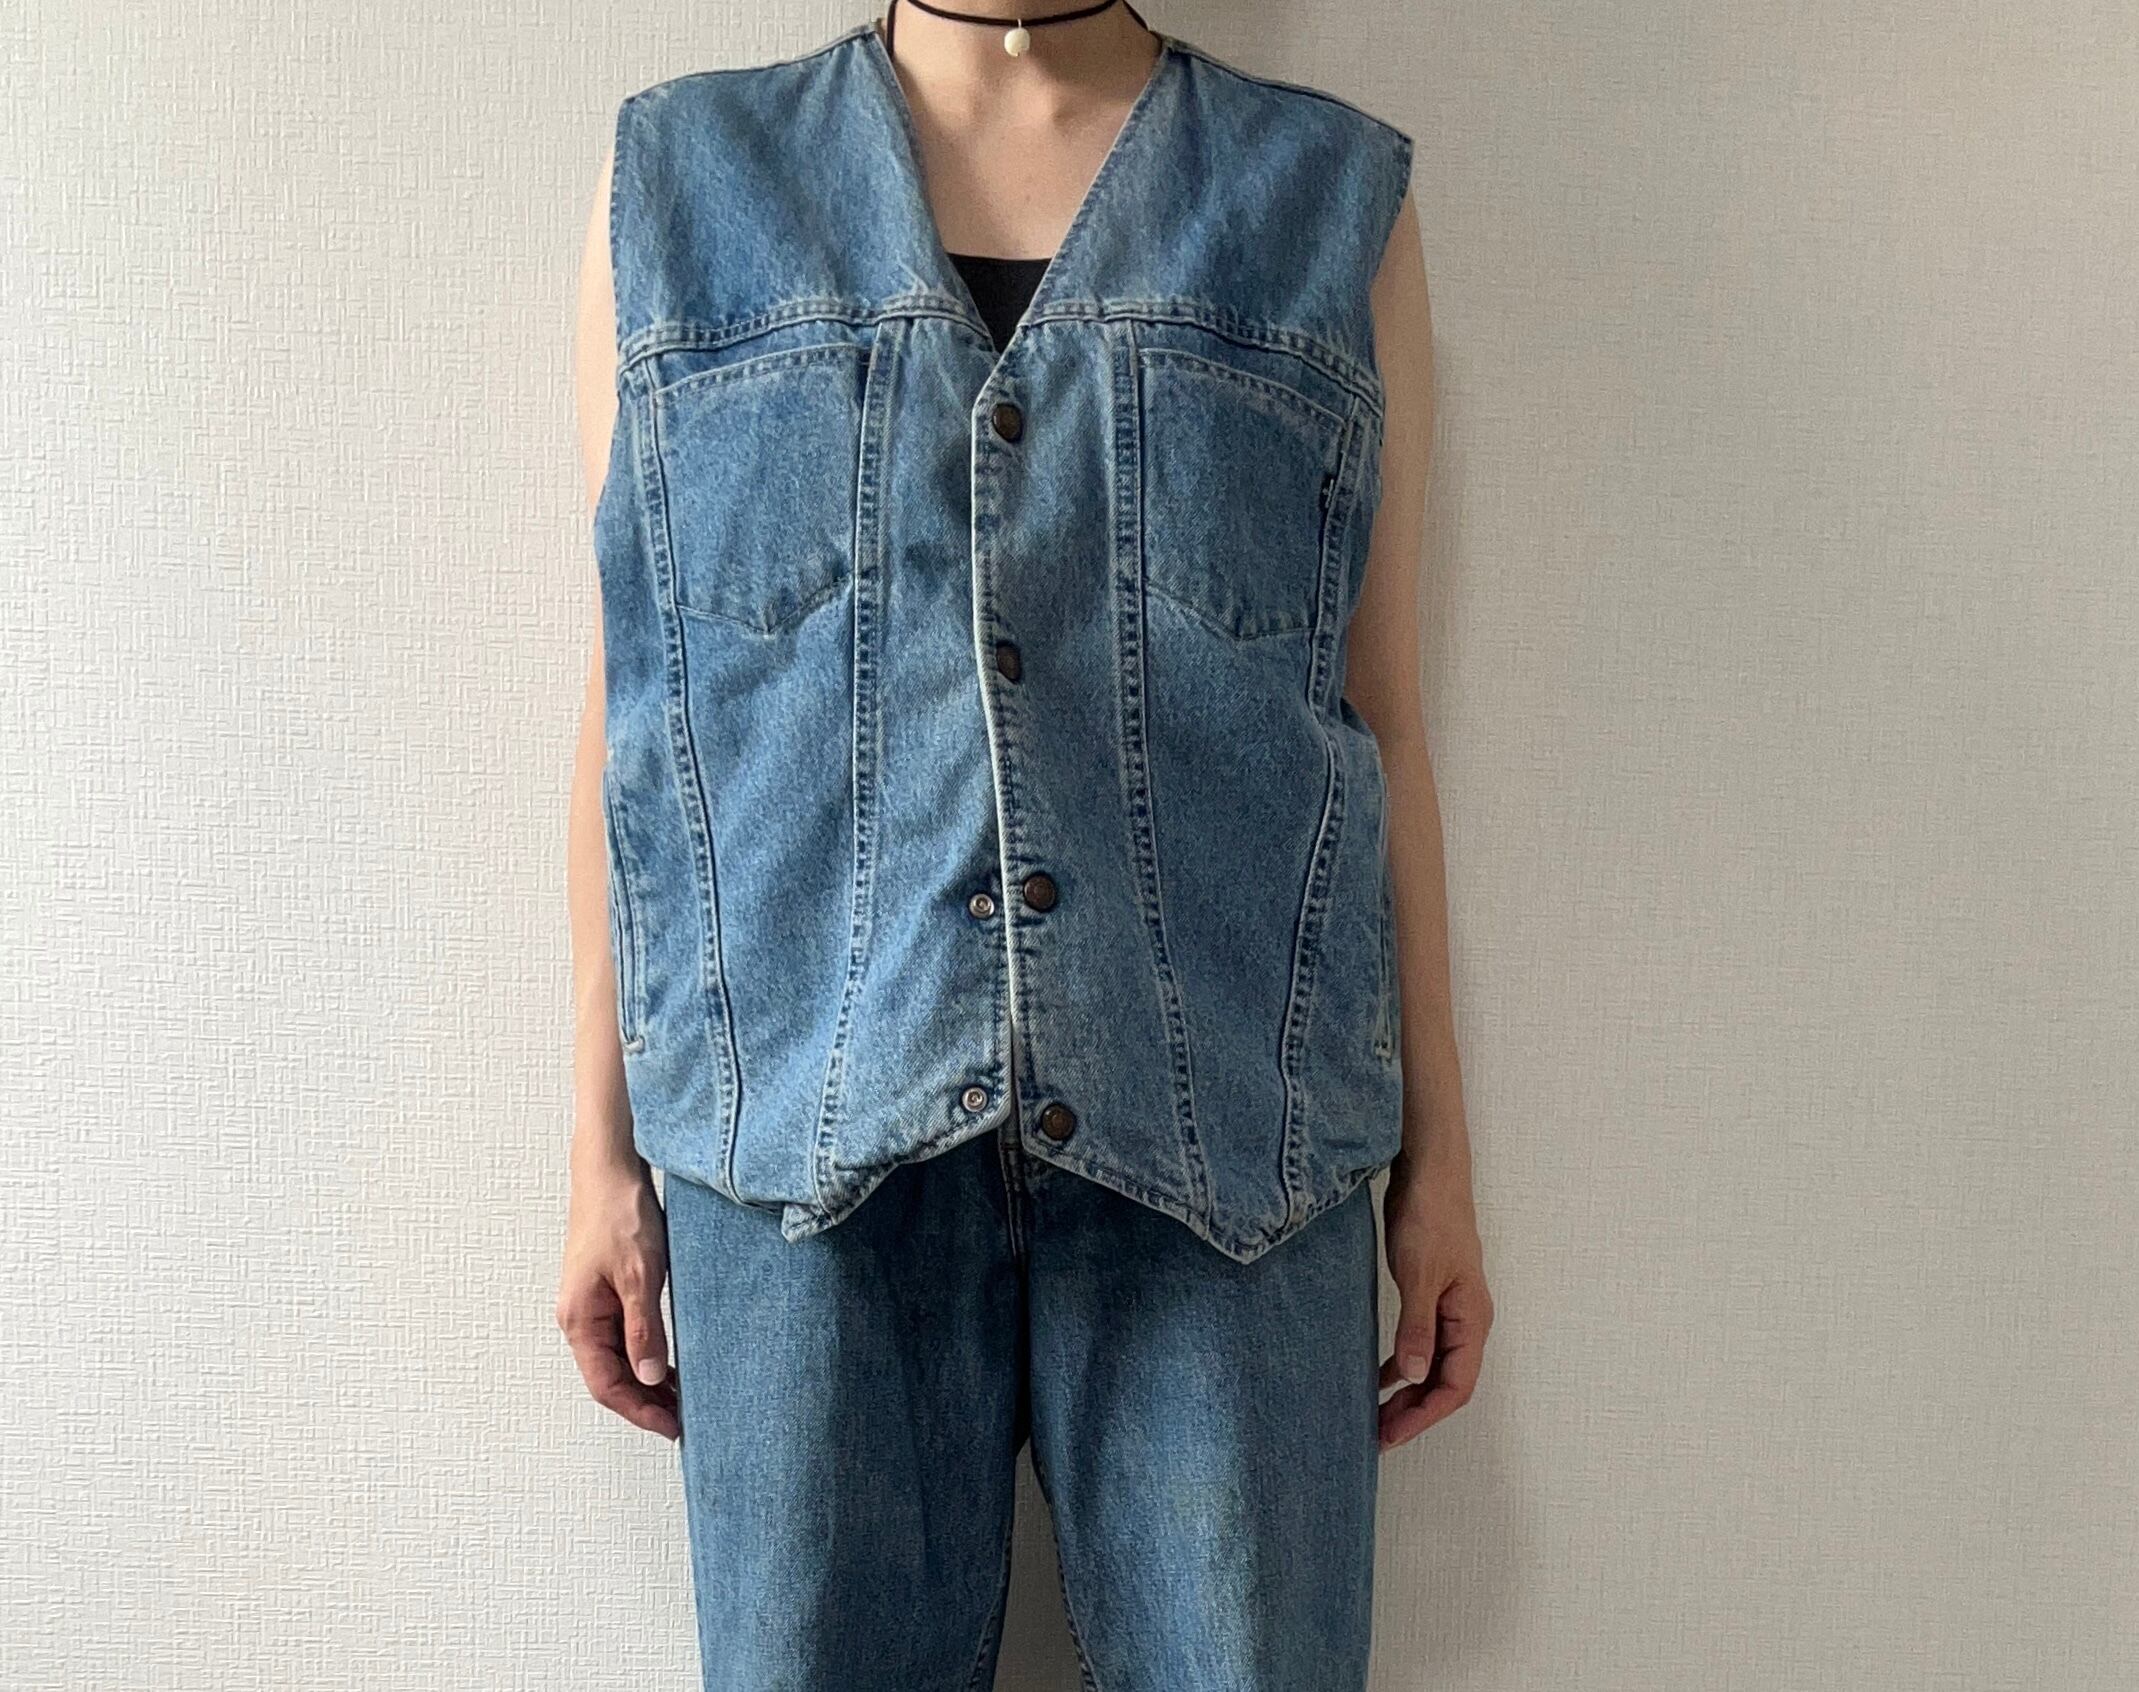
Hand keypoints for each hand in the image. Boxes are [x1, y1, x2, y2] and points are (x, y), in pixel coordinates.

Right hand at [556, 1153, 679, 1440]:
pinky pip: (625, 1336)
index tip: (671, 1427)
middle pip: (611, 1377)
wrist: (610, 1171)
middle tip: (683, 1420)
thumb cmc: (619, 1215)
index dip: (638, 1412)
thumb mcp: (639, 1275)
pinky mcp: (608, 1293)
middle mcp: (580, 1318)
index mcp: (579, 1319)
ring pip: (619, 1359)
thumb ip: (643, 1328)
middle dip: (645, 1403)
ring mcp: (593, 1306)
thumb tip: (648, 1379)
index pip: (606, 1385)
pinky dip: (647, 1354)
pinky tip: (670, 1362)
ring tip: (682, 1398)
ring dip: (647, 1381)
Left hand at [1378, 1150, 1491, 1450]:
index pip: (1455, 1387)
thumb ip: (1417, 1328)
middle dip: (1414, 1413)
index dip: (1424, 1416)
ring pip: (1434, 1366)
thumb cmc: (1431, 1217)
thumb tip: (1413, 1378)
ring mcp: (1452, 1309)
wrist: (1430, 1173)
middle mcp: (1468, 1321)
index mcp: (1472, 1320)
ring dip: (1409, 1393)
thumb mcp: (1419, 1275)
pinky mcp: (1433, 1295)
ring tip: (1376, 1415)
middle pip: (1446, 1383)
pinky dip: (1404, 1364)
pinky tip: (1381, 1375)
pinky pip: (1423, 1344)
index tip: (1391, 1435)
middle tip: (1377, 1436)